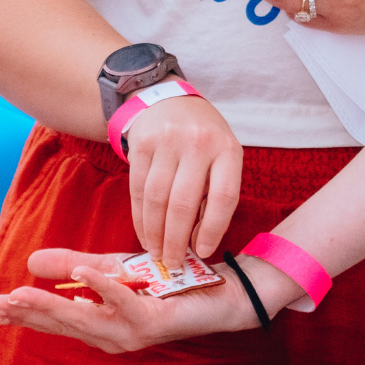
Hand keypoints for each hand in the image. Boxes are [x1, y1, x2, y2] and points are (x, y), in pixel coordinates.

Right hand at [0, 246, 295, 352]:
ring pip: (85, 319)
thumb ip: (74, 267)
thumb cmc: (168, 284)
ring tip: (23, 293)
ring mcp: (132, 333)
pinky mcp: (153, 320)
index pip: (54, 322)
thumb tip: (32, 261)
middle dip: (28, 315)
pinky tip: (83, 274)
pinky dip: (102, 288)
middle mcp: (112, 337)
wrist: (220, 293)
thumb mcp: (114, 269)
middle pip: (63, 325)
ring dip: (53, 306)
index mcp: (101, 327)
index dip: (24, 315)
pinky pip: (124, 303)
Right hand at [123, 96, 241, 270]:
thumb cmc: (203, 139)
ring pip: (157, 199)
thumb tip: (198, 244)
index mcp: (227, 149)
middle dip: (176, 240)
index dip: (212, 229)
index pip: (223, 196)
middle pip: (183, 202)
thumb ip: (215, 195)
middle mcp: (198, 143)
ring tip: (157, 253)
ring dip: (155, 233)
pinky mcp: (141, 145)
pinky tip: (145, 234)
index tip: (203, 253)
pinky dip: (140, 218)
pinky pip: (138, 190)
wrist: (169, 100)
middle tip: (173, 263)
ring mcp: (167, 142)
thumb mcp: (222, 157)